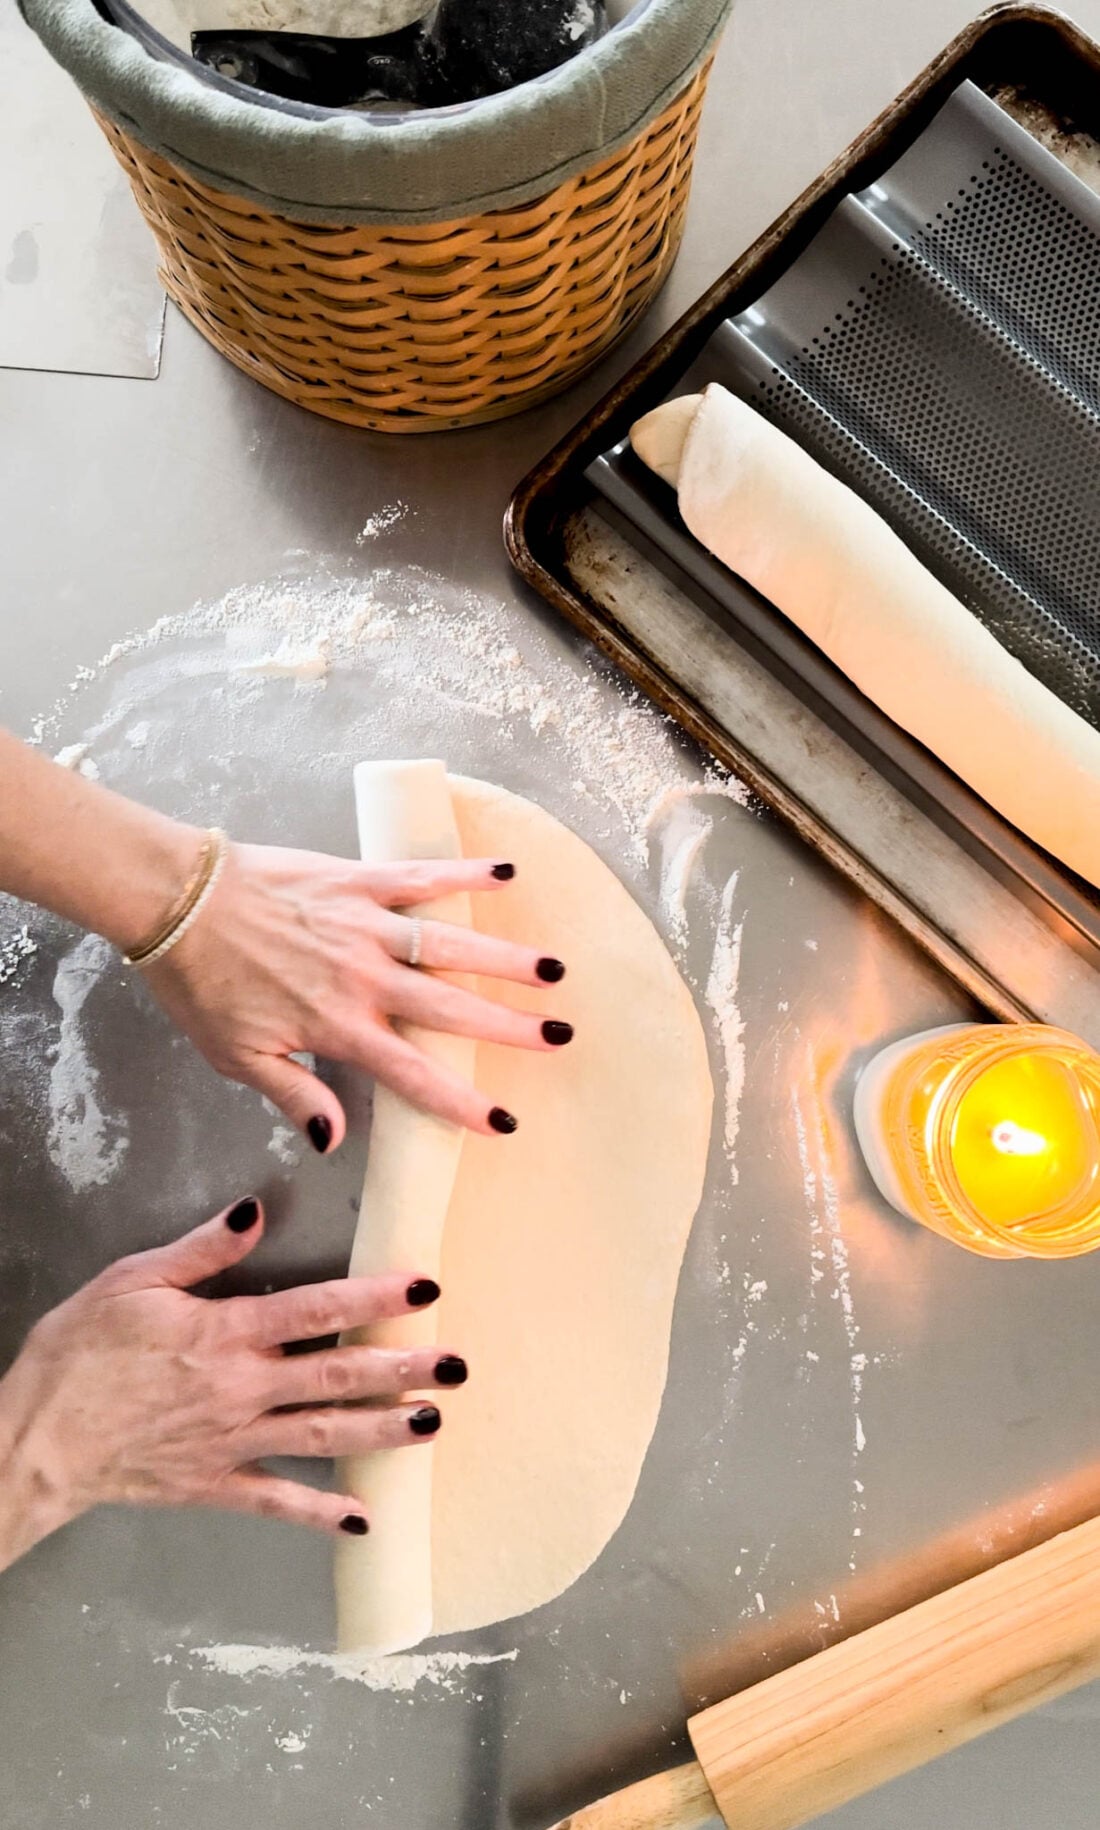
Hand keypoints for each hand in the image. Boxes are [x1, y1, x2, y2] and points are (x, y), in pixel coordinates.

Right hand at [0, 1199, 463, 1571]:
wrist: (34, 1441)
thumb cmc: (77, 1355)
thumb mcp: (131, 1281)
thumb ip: (200, 1252)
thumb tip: (255, 1213)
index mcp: (224, 1334)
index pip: (315, 1310)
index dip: (372, 1299)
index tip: (423, 1289)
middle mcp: (240, 1390)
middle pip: (336, 1377)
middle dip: (402, 1370)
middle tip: (457, 1365)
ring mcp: (232, 1442)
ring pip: (322, 1436)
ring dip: (383, 1432)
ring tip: (435, 1424)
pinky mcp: (214, 1484)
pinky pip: (277, 1502)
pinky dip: (322, 1514)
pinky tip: (366, 1519)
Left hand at [145, 844, 570, 1149]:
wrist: (177, 902)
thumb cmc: (201, 983)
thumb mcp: (238, 1057)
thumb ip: (293, 1095)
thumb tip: (335, 1139)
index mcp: (339, 1026)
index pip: (413, 1074)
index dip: (460, 1102)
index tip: (502, 1122)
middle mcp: (364, 977)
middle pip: (452, 1008)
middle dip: (509, 1027)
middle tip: (558, 1037)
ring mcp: (365, 925)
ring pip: (450, 944)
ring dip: (505, 958)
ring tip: (554, 970)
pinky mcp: (356, 880)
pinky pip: (419, 877)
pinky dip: (462, 873)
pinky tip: (503, 873)